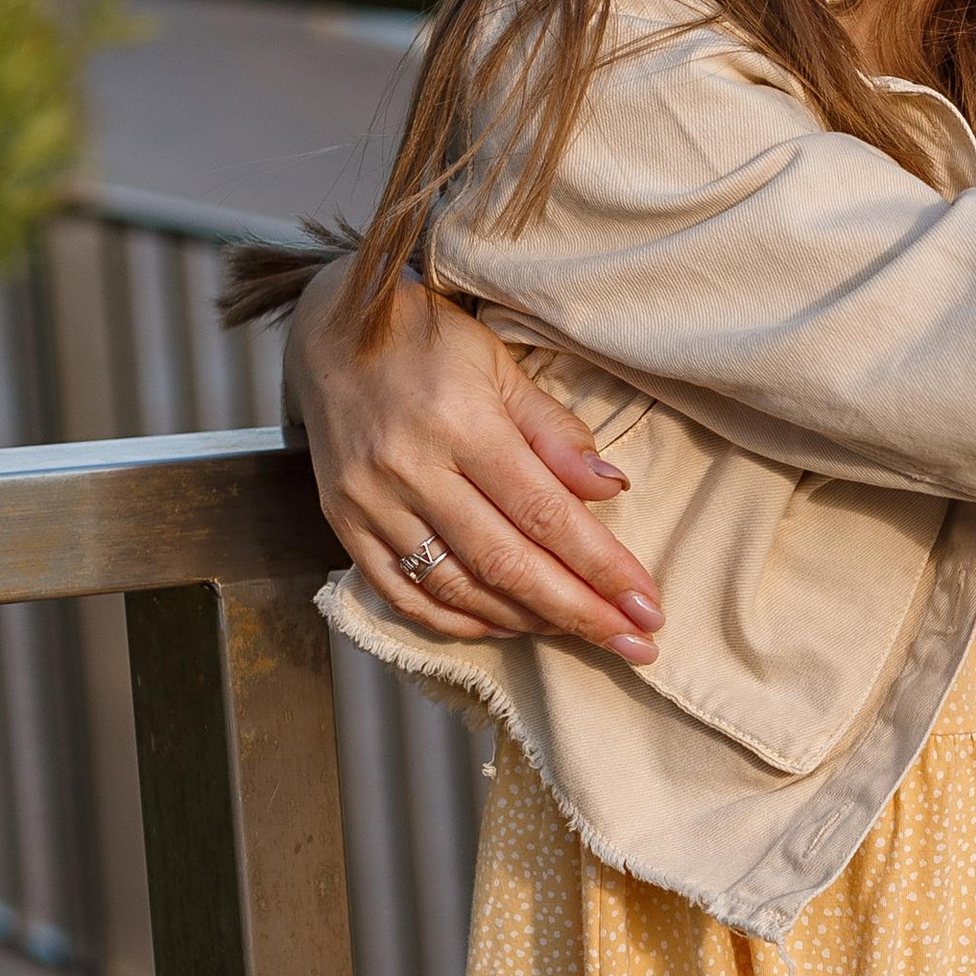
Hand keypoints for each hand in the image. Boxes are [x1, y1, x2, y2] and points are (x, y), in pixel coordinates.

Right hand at [289, 257, 665, 659]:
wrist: (330, 330)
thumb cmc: (428, 343)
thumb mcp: (502, 367)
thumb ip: (555, 432)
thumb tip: (611, 489)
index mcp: (461, 421)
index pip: (544, 512)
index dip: (601, 566)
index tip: (646, 606)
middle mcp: (411, 467)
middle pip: (505, 561)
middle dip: (577, 611)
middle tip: (632, 645)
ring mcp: (370, 501)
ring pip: (456, 585)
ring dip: (525, 620)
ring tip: (578, 632)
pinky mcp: (343, 523)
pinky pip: (401, 593)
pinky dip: (457, 619)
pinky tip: (505, 626)